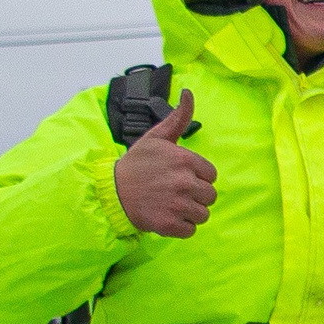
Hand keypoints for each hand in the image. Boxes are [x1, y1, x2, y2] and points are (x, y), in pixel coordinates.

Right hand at [111, 91, 216, 237]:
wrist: (112, 191)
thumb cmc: (137, 164)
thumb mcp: (157, 137)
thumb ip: (178, 118)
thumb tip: (188, 93)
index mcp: (185, 160)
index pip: (211, 175)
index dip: (197, 177)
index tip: (179, 176)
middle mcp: (184, 182)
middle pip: (210, 196)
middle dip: (195, 195)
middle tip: (174, 192)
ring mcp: (177, 205)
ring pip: (203, 214)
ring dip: (189, 212)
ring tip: (170, 204)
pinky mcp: (169, 225)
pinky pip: (191, 230)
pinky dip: (180, 227)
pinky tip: (166, 216)